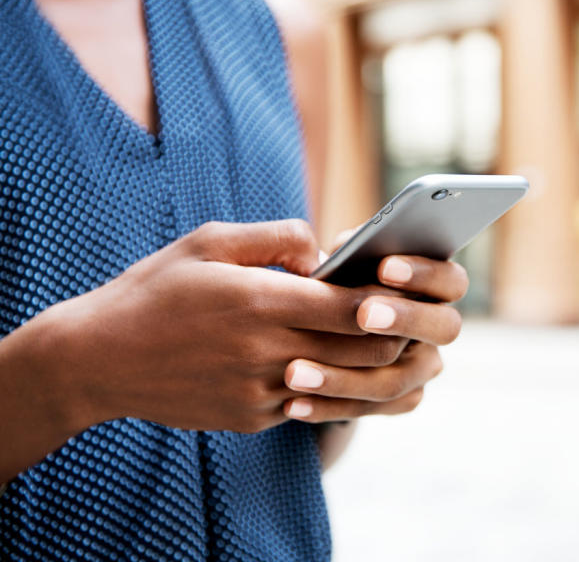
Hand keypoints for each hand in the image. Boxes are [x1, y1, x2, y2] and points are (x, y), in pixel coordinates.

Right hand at [45, 219, 461, 433]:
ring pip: (345, 384)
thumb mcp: (212, 242)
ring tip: (375, 340)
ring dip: (368, 365)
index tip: (402, 287)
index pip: (357, 308)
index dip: (391, 300)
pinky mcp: (253, 418)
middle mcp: (269, 352)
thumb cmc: (156, 289)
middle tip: (402, 314)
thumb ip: (279, 238)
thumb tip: (326, 252)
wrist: (98, 358)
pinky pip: (309, 402)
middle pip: (365, 352)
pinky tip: (324, 361)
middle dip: (394, 334)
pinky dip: (327, 382)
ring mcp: (262, 392)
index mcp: (263, 301)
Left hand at [281, 236, 469, 422]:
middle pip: (444, 329)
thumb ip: (353, 249)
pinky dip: (328, 407)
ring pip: (396, 381)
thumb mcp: (345, 257)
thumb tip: (345, 250)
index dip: (424, 274)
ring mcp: (422, 367)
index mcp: (438, 286)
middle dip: (405, 320)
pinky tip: (293, 404)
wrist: (321, 324)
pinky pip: (369, 408)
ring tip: (296, 373)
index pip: (451, 280)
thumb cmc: (339, 276)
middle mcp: (439, 327)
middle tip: (364, 315)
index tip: (385, 267)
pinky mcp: (399, 399)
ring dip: (344, 378)